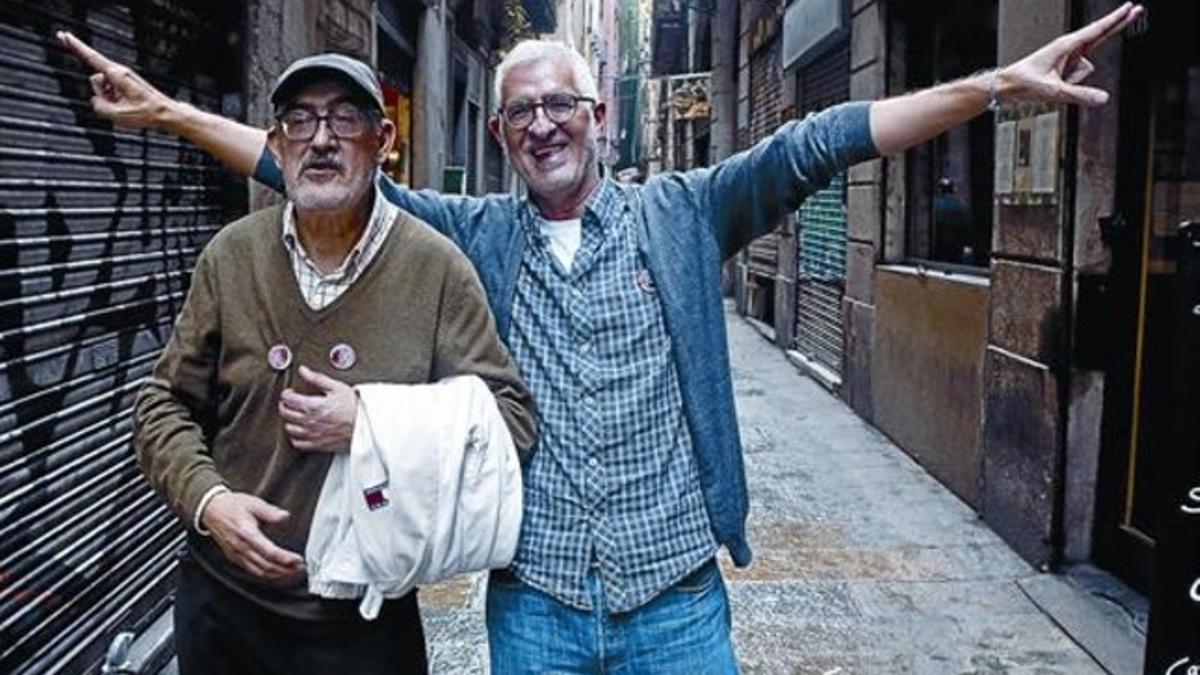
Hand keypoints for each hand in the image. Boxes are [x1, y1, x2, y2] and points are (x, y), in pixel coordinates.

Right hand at [56, 30, 175, 128]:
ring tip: (125, 106)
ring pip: (102, 87)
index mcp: (117, 74)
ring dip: (109, 99)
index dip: (75, 46)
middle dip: (100, 94)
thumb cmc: (146, 112)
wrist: (165, 113)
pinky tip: (127, 106)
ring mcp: (122, 78)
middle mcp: (119, 72)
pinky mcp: (125, 83)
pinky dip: (114, 100)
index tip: (63, 35)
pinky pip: (110, 92)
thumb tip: (95, 100)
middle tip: (118, 105)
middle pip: (95, 80)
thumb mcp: (118, 115)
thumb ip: (98, 106)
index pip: (91, 57)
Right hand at [201, 491, 304, 579]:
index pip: (269, 552)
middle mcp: (241, 548)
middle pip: (266, 566)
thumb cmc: (231, 506)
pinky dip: (266, 574)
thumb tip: (285, 516)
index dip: (285, 559)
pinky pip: (252, 571)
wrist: (211, 510)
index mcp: (247, 534)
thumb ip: (270, 511)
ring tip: (292, 572)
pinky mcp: (234, 558)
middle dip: (285, 570)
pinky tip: (276, 572)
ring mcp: (237, 555)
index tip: (298, 560)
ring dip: (277, 574)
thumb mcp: (253, 503)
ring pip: (259, 572)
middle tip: (301, 568)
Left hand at [279, 365, 357, 452]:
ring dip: (289, 421)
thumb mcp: (337, 387)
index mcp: (313, 406)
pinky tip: (299, 431)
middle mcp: (310, 421)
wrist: (366, 426)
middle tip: (289, 402)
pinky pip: (298, 443)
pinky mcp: (318, 445)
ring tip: (294, 415)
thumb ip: (317, 378)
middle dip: (284, 406)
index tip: (290, 392)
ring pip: (289, 429)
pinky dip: (295, 437)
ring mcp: (313, 434)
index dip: (287, 394)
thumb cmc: (354, 407)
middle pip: (286, 414)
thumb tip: (303, 370)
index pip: (289, 399)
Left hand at [999, 2, 1144, 106]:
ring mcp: (1068, 58)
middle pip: (1101, 35)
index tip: (1131, 6)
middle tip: (1139, 9)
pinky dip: (1069, 86)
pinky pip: (1078, 79)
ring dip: (1073, 81)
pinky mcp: (1065, 68)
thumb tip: (1104, 99)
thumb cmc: (1025, 83)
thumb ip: (1079, 95)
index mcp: (1066, 46)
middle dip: (1118, 23)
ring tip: (1050, 84)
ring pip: (1085, 71)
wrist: (1006, 87)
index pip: (1098, 30)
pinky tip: (1052, 86)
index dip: (1116, 19)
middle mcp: (1069, 49)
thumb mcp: (1053, 92)